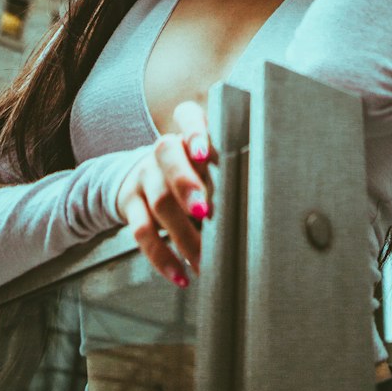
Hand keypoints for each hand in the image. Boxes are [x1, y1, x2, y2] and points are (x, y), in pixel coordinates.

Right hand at [115, 101, 218, 288]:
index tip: (205, 153)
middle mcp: (163, 150)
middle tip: (205, 211)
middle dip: (186, 183)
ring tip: (204, 259)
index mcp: (188, 134)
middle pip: (168, 155)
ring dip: (183, 233)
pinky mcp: (130, 204)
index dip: (195, 131)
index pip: (188, 116)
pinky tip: (180, 274)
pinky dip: (162, 257)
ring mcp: (144, 176)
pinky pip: (141, 232)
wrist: (138, 177)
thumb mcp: (206, 161)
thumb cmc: (191, 170)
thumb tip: (262, 201)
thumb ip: (227, 170)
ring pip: (159, 199)